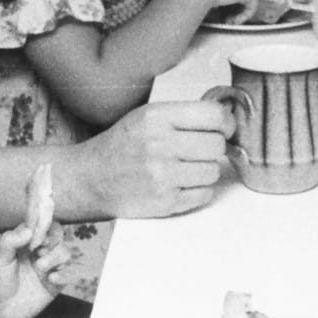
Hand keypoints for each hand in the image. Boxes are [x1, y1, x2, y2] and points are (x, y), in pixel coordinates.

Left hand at [0, 222, 74, 317]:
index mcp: (24, 241)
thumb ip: (10, 241)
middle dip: (52, 239)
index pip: (40, 223)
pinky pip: (69, 274)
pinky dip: (65, 274)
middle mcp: (38, 251)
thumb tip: (28, 230)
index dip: (43, 223)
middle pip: (58, 234)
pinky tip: (52, 279)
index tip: (36, 232)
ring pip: (65, 252)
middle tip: (39, 249)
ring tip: (40, 267)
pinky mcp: (54, 284)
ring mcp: (47, 267)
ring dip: (55, 257)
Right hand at [72, 100, 232, 217]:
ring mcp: (162, 176)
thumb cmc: (123, 145)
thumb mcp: (146, 116)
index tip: (222, 127)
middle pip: (217, 145)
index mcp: (156, 117)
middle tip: (198, 149)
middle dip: (213, 147)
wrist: (90, 179)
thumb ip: (183, 114)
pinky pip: (205, 194)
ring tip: (185, 167)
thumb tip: (227, 116)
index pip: (214, 115)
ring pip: (213, 171)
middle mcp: (159, 145)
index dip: (225, 122)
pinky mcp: (165, 203)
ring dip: (205, 170)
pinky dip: (198, 190)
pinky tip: (179, 183)